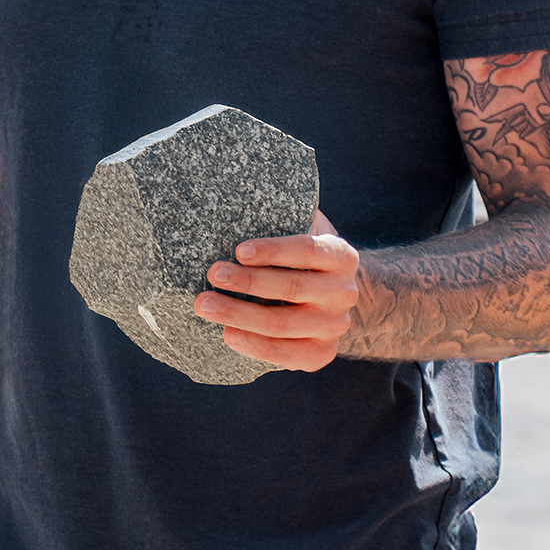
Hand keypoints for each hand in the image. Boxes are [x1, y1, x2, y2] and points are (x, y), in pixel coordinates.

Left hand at [197, 210, 361, 372]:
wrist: (334, 298)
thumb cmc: (304, 257)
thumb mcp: (306, 229)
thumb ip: (287, 216)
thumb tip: (239, 195)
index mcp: (341, 256)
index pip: (308, 249)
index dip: (273, 250)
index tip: (239, 250)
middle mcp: (344, 292)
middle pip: (292, 287)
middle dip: (247, 282)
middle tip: (212, 274)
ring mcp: (335, 326)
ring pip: (283, 325)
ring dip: (240, 316)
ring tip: (205, 306)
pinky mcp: (322, 352)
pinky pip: (287, 355)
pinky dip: (255, 346)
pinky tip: (228, 335)